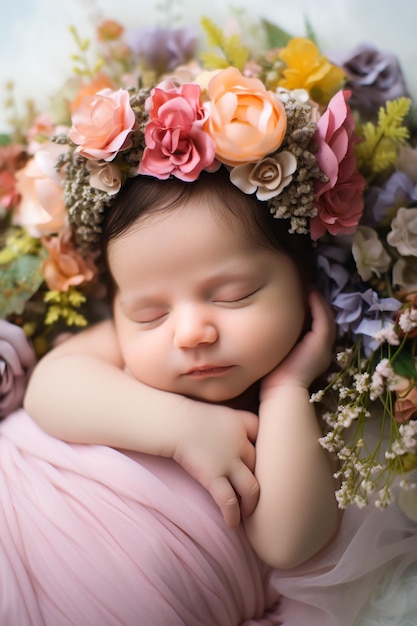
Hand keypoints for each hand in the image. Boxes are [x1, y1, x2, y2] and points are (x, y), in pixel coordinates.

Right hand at [172, 402, 258, 527]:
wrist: (173, 422)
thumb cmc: (190, 417)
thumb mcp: (218, 413)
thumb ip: (232, 424)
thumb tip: (235, 440)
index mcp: (240, 422)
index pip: (263, 434)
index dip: (264, 446)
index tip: (261, 458)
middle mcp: (239, 442)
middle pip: (258, 464)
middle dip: (260, 479)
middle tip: (255, 491)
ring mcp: (228, 460)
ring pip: (251, 488)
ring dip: (251, 503)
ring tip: (247, 511)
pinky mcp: (213, 476)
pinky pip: (228, 500)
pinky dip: (232, 515)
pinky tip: (232, 523)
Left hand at [261, 290, 334, 399]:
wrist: (281, 391)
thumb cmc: (273, 377)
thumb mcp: (277, 353)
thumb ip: (278, 340)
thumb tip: (266, 326)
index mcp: (314, 352)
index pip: (317, 326)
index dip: (312, 309)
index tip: (301, 295)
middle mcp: (323, 348)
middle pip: (325, 319)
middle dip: (317, 302)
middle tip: (308, 285)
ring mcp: (324, 346)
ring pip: (326, 316)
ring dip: (319, 300)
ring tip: (309, 286)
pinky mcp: (321, 342)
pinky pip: (323, 318)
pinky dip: (318, 304)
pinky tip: (310, 293)